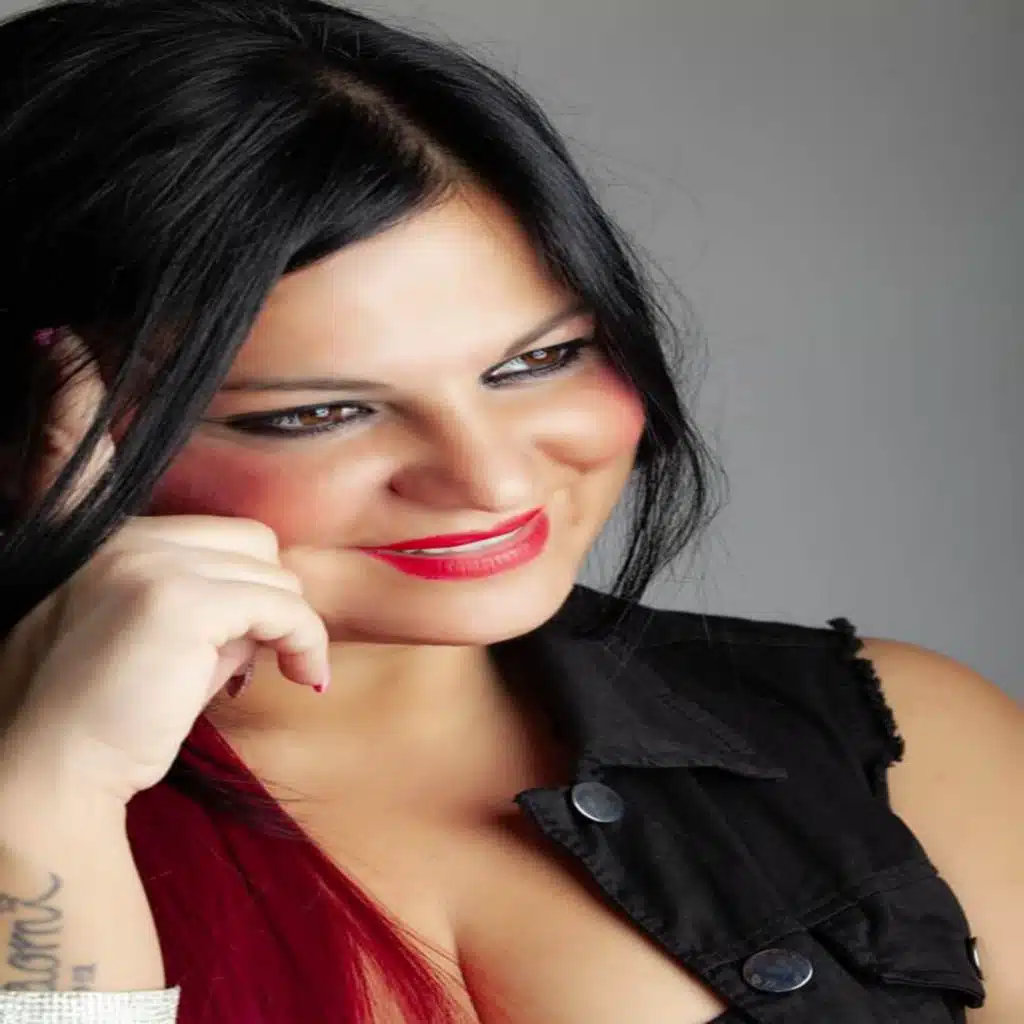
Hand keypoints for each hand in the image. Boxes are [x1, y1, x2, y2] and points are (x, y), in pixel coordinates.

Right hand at [0, 329, 328, 804]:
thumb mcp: (136, 641)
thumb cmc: (100, 722)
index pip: (78, 452)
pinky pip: (284, 606)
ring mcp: (145, 562)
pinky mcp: (178, 601)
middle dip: (260, 596)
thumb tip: (259, 612)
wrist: (47, 782)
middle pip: (246, 535)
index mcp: (92, 539)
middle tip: (237, 659)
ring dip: (276, 627)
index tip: (57, 344)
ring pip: (273, 571)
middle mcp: (115, 536)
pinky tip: (299, 680)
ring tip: (234, 678)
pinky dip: (303, 644)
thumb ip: (191, 599)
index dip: (69, 395)